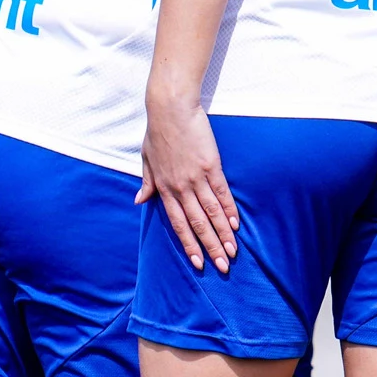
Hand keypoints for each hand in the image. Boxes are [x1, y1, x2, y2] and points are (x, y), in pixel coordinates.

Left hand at [137, 98, 238, 272]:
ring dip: (223, 234)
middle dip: (210, 247)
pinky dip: (230, 210)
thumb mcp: (146, 158)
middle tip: (223, 267)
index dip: (189, 245)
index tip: (198, 263)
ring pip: (212, 213)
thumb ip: (146, 182)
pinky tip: (236, 224)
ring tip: (233, 251)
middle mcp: (181, 187)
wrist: (170, 109)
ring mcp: (197, 177)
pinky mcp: (212, 166)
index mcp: (164, 188)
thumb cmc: (157, 131)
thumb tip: (139, 200)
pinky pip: (222, 193)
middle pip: (198, 224)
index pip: (179, 224)